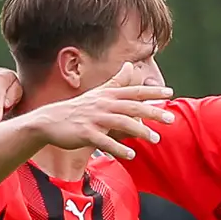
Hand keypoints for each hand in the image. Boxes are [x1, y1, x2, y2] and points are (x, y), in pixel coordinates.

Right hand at [26, 62, 173, 160]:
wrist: (50, 121)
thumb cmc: (78, 108)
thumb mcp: (98, 92)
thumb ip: (116, 81)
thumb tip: (129, 65)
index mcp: (108, 95)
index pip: (134, 91)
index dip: (152, 91)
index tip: (170, 92)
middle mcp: (103, 104)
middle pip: (131, 106)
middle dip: (152, 111)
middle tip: (170, 118)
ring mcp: (94, 118)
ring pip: (121, 122)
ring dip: (139, 130)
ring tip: (155, 139)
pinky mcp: (85, 133)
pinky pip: (104, 141)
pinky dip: (118, 147)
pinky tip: (131, 154)